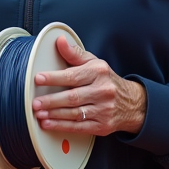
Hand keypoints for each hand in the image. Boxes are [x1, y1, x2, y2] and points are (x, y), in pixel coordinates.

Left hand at [30, 35, 146, 136]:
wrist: (132, 103)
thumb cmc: (107, 80)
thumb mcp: (94, 63)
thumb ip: (74, 54)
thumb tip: (60, 41)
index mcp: (98, 72)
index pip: (73, 76)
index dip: (54, 78)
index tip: (39, 79)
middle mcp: (102, 91)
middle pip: (73, 97)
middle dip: (52, 101)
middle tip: (36, 102)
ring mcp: (103, 110)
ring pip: (75, 113)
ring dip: (54, 115)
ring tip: (39, 114)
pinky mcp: (102, 126)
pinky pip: (79, 127)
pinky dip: (62, 126)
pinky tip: (49, 124)